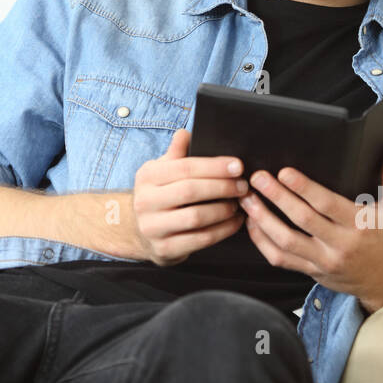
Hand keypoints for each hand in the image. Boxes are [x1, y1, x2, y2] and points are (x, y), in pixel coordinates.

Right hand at [128, 128, 248, 265]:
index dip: (214, 166)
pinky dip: (222, 230)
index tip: (237, 166)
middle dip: (222, 187)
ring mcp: (153, 227)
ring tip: (238, 203)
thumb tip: (186, 133)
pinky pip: (200, 240)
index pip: (184, 168)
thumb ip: (176, 153)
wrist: (139, 231)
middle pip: (190, 191)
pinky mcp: (164, 249)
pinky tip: (234, 222)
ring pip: (196, 217)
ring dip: (223, 210)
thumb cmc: (159, 194)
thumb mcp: (161, 170)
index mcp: (147, 176)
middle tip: (243, 186)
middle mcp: (145, 201)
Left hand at [240, 146, 382, 312]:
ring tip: (247, 199)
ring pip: (286, 242)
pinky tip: (252, 224)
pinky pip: (281, 259)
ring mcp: (323, 261)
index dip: (304, 188)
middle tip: (257, 178)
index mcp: (359, 225)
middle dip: (276, 197)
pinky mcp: (311, 271)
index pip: (327, 205)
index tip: (285, 172)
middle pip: (301, 220)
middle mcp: (340, 245)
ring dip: (263, 220)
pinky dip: (262, 242)